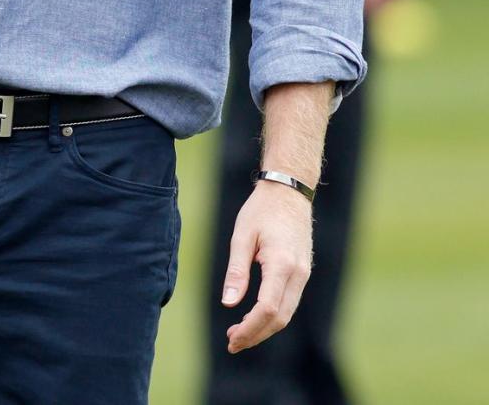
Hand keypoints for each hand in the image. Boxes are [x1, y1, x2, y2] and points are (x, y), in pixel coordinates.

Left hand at [221, 179, 312, 352]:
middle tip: (232, 342)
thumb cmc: (262, 209)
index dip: (250, 328)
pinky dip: (272, 315)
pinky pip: (289, 302)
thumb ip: (236, 271)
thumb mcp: (242, 235)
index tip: (232, 338)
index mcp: (282, 264)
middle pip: (280, 318)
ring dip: (264, 328)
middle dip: (256, 335)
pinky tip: (254, 316)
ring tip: (238, 332)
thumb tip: (228, 303)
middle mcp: (298, 273)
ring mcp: (304, 274)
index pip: (268, 309)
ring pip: (287, 313)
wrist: (290, 190)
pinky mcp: (302, 272)